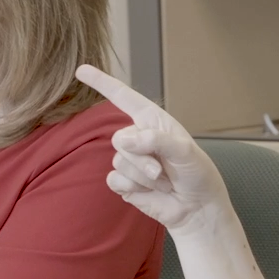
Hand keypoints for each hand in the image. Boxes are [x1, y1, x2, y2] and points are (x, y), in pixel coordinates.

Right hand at [75, 64, 233, 233]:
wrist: (196, 209)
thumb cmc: (197, 175)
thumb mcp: (185, 152)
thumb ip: (156, 140)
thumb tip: (125, 140)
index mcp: (153, 121)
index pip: (123, 97)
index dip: (102, 82)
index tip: (81, 69)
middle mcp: (139, 137)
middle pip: (119, 139)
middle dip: (142, 158)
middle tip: (164, 171)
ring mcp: (130, 160)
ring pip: (119, 161)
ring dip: (143, 176)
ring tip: (163, 182)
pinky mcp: (124, 182)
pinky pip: (114, 179)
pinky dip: (133, 187)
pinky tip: (149, 191)